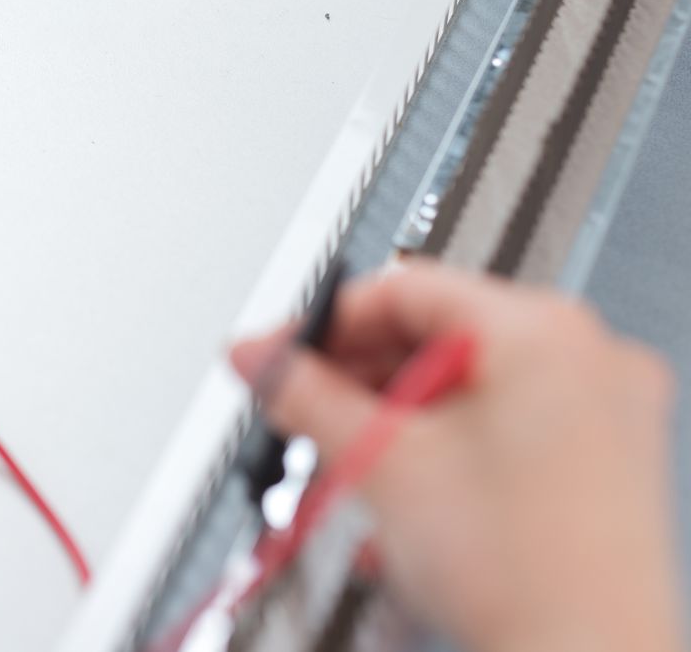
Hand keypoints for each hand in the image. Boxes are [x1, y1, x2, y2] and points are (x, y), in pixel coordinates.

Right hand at [231, 262, 683, 651]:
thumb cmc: (527, 575)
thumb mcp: (382, 463)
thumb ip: (304, 394)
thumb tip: (257, 358)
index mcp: (545, 331)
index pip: (403, 288)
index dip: (325, 324)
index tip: (279, 355)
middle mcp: (588, 358)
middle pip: (435, 338)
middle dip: (356, 380)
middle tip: (299, 408)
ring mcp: (606, 411)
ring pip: (465, 388)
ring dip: (393, 422)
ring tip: (349, 465)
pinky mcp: (606, 462)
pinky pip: (503, 427)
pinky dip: (444, 450)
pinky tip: (401, 494)